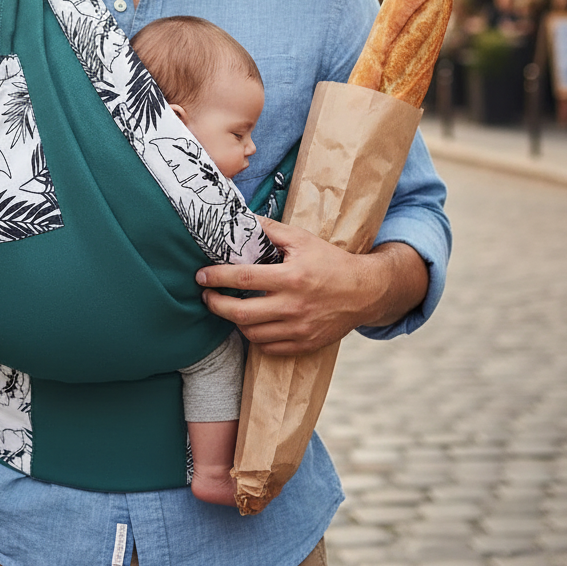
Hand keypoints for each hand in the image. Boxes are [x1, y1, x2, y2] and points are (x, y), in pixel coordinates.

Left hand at [196, 216, 426, 355]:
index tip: (201, 276)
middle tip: (206, 296)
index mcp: (292, 277)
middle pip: (242, 313)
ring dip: (233, 321)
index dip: (217, 277)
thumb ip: (270, 230)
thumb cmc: (331, 262)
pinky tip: (249, 323)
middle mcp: (294, 306)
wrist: (365, 292)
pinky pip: (268, 347)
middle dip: (216, 305)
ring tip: (227, 307)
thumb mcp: (302, 239)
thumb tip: (242, 218)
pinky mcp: (304, 343)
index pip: (243, 278)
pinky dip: (254, 337)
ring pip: (252, 333)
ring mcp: (299, 328)